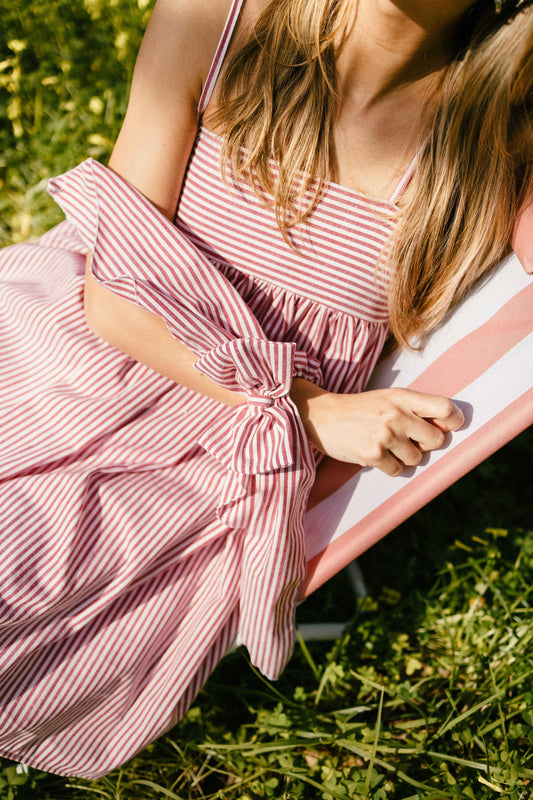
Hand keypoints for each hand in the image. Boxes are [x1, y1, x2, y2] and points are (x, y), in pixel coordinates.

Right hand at [290, 381, 463, 476]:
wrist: (322, 416)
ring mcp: (384, 436)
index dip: (454, 420)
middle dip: (426, 443)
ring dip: (405, 456)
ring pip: (417, 458)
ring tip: (386, 444)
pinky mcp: (372, 455)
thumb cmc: (361, 408)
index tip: (448, 426)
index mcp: (402, 397)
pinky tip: (376, 454)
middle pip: (436, 440)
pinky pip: (398, 470)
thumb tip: (447, 429)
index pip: (444, 408)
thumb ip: (416, 409)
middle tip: (409, 438)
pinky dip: (389, 466)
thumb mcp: (388, 398)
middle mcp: (396, 415)